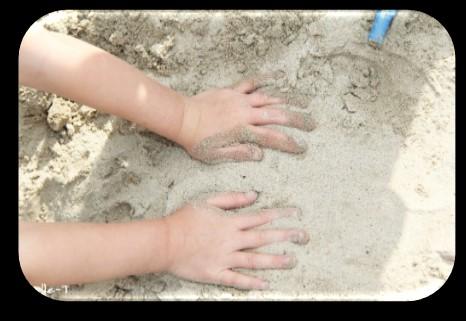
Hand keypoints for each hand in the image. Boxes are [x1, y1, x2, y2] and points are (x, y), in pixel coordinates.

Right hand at [163, 191, 308, 289]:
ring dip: (274, 261)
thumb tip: (253, 196)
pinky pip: (236, 280)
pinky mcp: (216, 273)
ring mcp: (225, 258)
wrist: (165, 241)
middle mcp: (231, 241)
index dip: (279, 215)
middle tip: (302, 237)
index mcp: (230, 222)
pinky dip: (251, 283)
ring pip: (254, 260)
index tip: (295, 213)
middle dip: (284, 237)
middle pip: (262, 238)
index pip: (260, 217)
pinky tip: (265, 284)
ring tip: (291, 261)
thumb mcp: (207, 201)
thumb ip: (232, 199)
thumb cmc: (184, 219)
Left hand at [176, 76, 316, 163]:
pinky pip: (251, 83)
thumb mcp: (217, 155)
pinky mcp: (232, 91)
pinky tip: (277, 76)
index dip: (289, 143)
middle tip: (312, 124)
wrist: (182, 118)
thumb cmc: (198, 141)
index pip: (272, 138)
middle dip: (297, 120)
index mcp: (242, 131)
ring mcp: (240, 100)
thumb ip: (240, 153)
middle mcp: (245, 113)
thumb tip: (260, 154)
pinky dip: (265, 80)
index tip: (302, 147)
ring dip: (288, 100)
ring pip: (269, 98)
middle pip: (276, 116)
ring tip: (305, 101)